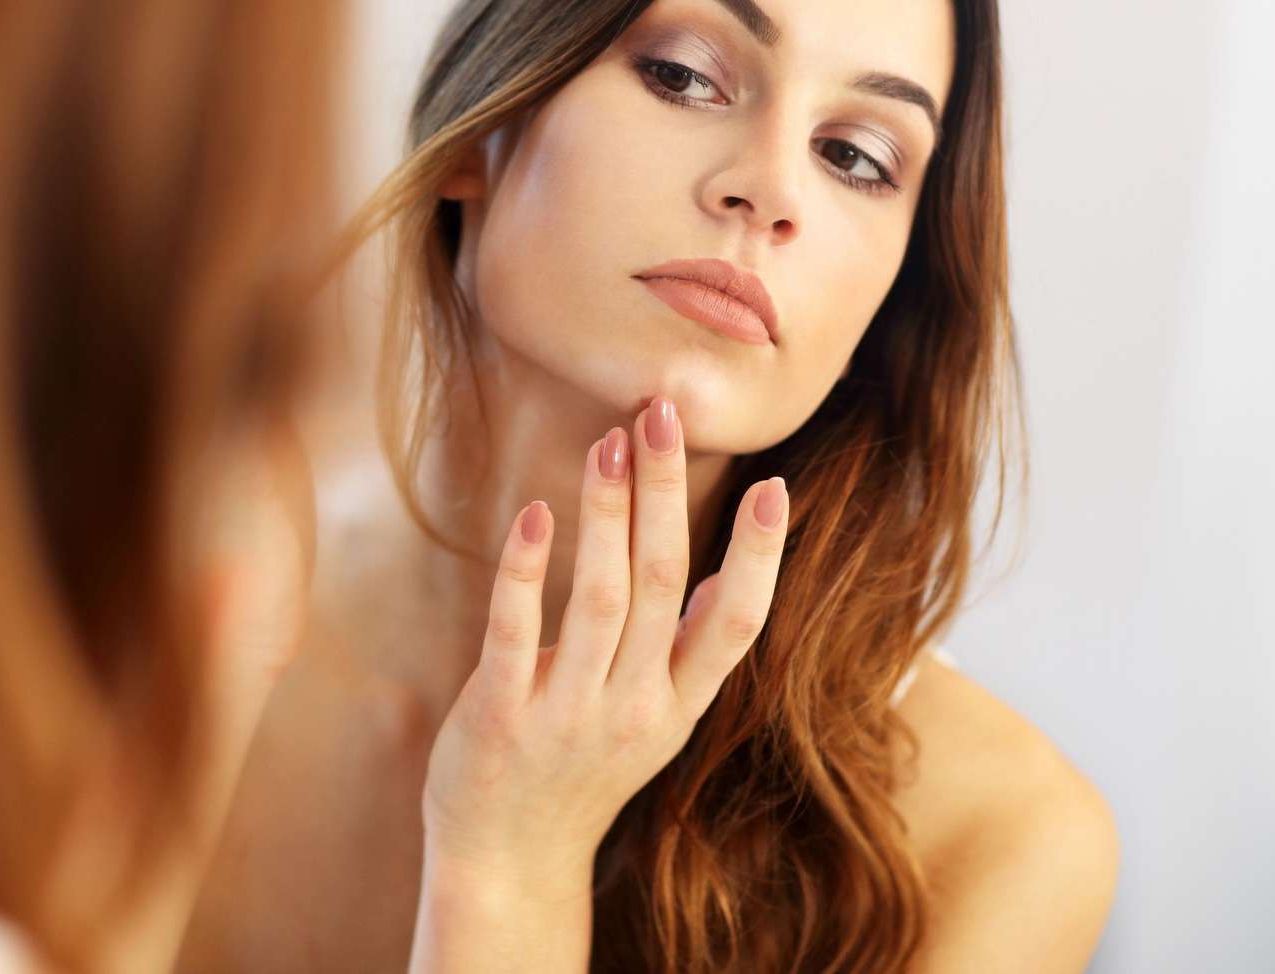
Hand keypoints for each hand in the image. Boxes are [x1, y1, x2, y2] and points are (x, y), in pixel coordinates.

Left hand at [420, 395, 789, 889]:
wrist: (507, 860)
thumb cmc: (586, 768)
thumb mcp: (657, 720)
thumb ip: (692, 650)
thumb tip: (736, 578)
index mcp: (678, 702)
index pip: (737, 624)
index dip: (760, 557)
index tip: (774, 487)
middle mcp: (633, 707)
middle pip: (663, 585)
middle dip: (666, 494)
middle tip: (662, 414)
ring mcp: (567, 715)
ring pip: (600, 598)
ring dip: (607, 513)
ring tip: (609, 440)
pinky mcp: (499, 717)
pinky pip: (514, 634)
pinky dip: (528, 571)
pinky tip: (536, 513)